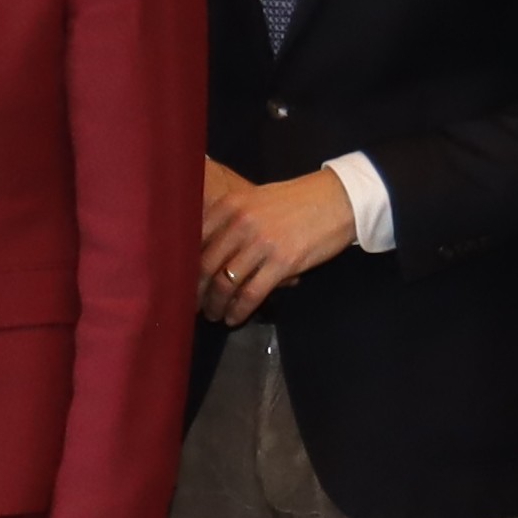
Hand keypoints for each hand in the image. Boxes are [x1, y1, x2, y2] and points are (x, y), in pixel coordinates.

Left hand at [196, 165, 359, 324]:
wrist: (338, 199)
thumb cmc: (295, 201)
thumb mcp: (254, 200)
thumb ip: (229, 221)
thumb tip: (205, 250)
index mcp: (230, 205)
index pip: (194, 241)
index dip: (183, 267)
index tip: (179, 283)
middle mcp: (240, 223)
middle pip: (205, 265)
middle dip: (196, 292)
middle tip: (192, 306)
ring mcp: (261, 243)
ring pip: (225, 283)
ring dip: (215, 305)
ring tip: (214, 315)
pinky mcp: (282, 263)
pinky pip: (251, 293)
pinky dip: (239, 310)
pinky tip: (234, 318)